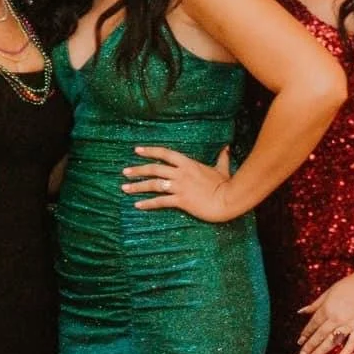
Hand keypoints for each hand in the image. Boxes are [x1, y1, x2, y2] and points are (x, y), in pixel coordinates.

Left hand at [123, 145, 240, 221]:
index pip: (165, 153)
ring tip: (125, 189)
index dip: (150, 151)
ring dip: (138, 186)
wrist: (228, 200)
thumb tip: (226, 148)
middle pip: (154, 169)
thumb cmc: (226, 185)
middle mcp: (181, 173)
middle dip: (138, 170)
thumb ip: (222, 158)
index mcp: (188, 164)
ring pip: (154, 185)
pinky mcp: (181, 201)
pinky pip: (161, 202)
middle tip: (125, 172)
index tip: (137, 150)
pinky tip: (138, 205)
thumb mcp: (222, 169)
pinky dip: (148, 203)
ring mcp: (180, 187)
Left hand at [297, 267, 353, 353]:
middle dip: (307, 348)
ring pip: (331, 342)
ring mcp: (349, 324)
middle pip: (318, 336)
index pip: (312, 325)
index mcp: (327, 308)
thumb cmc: (351, 284)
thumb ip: (315, 304)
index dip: (305, 335)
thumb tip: (300, 312)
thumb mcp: (330, 291)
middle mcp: (335, 318)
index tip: (299, 343)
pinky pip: (352, 344)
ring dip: (319, 353)